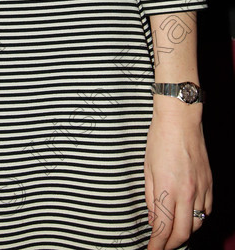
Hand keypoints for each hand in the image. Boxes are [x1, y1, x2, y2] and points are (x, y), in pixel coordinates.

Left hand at [144, 100, 211, 249]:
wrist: (180, 118)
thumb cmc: (160, 138)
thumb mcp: (147, 168)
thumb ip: (150, 196)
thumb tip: (153, 218)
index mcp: (168, 188)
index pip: (163, 227)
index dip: (156, 244)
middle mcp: (187, 192)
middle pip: (183, 232)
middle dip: (170, 244)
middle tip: (160, 247)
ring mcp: (201, 188)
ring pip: (197, 223)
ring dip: (185, 232)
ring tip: (173, 233)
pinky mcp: (209, 182)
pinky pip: (206, 209)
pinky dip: (198, 218)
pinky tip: (189, 216)